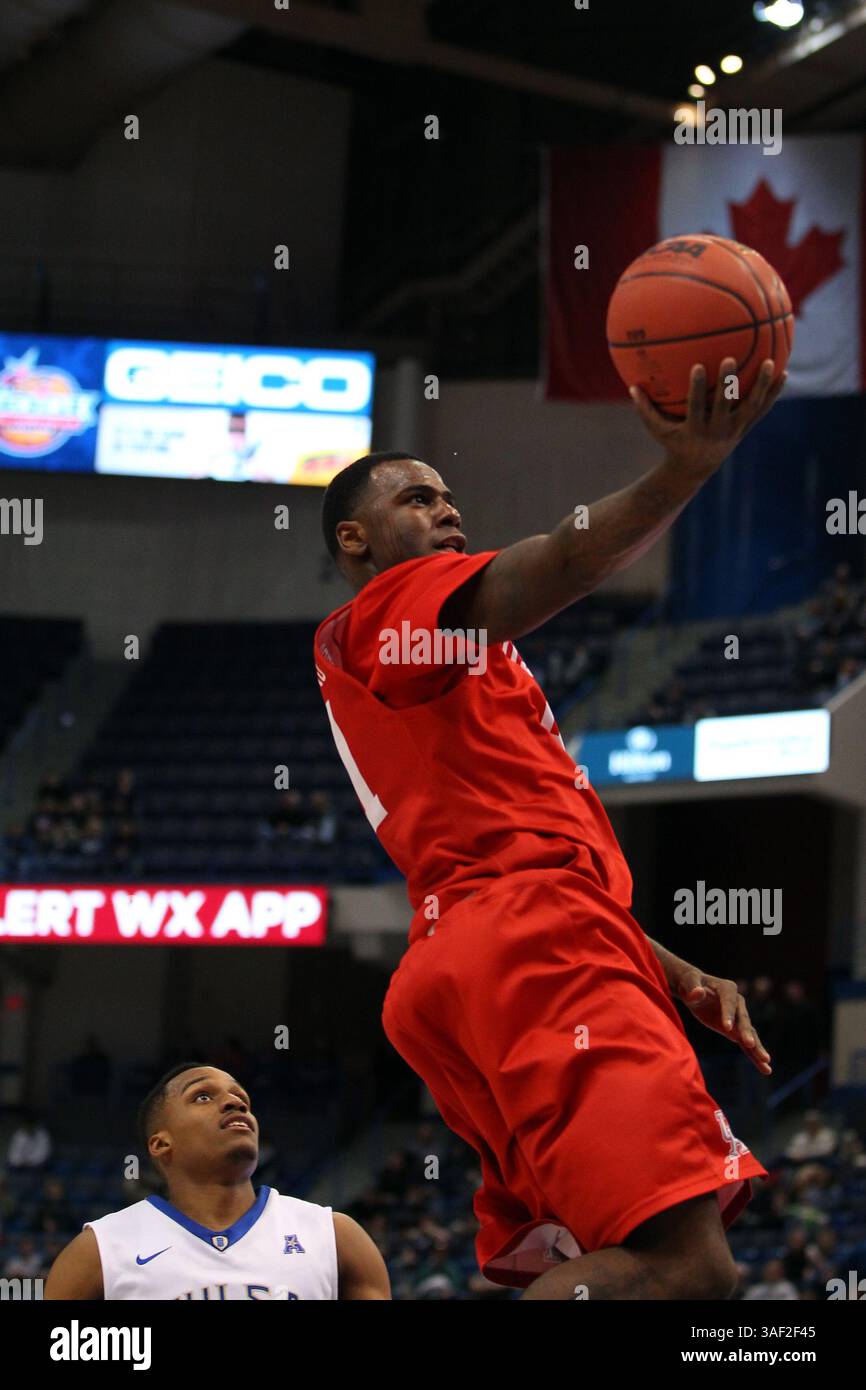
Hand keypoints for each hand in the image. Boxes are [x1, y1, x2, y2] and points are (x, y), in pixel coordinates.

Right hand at [629, 357, 787, 480]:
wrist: (695, 468)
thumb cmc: (673, 442)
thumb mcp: (657, 430)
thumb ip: (644, 409)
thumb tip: (631, 386)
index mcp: (695, 429)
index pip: (697, 407)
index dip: (698, 388)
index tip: (699, 366)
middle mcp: (717, 431)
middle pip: (725, 406)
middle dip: (729, 383)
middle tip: (731, 358)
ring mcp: (734, 430)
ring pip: (751, 407)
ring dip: (762, 386)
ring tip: (771, 363)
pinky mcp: (745, 429)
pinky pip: (762, 410)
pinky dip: (773, 393)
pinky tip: (783, 373)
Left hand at [674, 967, 771, 1074]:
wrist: (693, 988)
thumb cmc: (690, 983)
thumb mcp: (688, 982)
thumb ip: (692, 988)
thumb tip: (697, 993)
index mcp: (726, 988)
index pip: (729, 1002)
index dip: (728, 1014)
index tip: (727, 1028)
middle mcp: (737, 1002)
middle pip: (743, 1019)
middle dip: (746, 1032)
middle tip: (750, 1044)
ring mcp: (739, 1017)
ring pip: (749, 1033)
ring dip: (757, 1047)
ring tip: (766, 1062)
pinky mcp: (735, 1030)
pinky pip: (745, 1043)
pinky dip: (753, 1054)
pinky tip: (764, 1067)